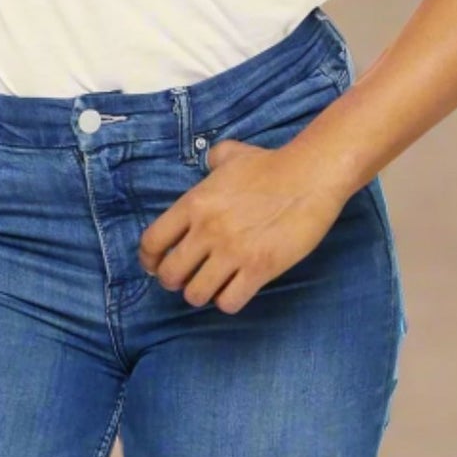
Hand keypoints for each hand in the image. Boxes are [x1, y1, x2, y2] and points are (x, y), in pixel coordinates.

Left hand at [137, 136, 348, 313]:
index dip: (149, 260)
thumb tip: (208, 163)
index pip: (152, 241)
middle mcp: (207, 230)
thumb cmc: (269, 164)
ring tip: (209, 286)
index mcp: (193, 203)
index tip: (154, 266)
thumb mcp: (229, 154)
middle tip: (184, 279)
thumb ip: (210, 161)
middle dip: (172, 281)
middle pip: (170, 274)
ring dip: (200, 294)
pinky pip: (229, 301)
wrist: (308, 177)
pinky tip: (234, 289)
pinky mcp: (259, 269)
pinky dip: (227, 301)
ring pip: (196, 294)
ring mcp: (232, 252)